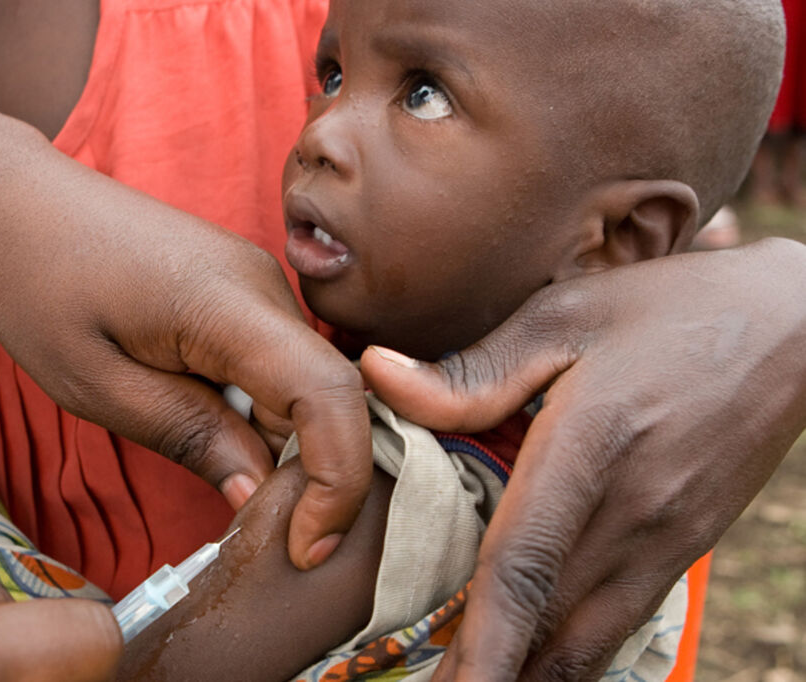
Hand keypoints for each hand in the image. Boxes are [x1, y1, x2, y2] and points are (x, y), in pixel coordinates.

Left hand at [0, 81, 372, 569]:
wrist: (18, 205)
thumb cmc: (40, 286)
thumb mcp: (97, 384)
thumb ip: (188, 435)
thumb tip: (258, 492)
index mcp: (228, 303)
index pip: (329, 394)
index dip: (338, 479)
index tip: (306, 545)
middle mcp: (265, 286)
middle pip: (329, 396)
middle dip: (312, 476)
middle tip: (262, 535)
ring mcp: (260, 283)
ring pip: (307, 385)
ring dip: (285, 445)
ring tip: (221, 476)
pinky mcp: (244, 292)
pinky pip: (280, 365)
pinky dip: (265, 413)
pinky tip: (215, 431)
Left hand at [361, 238, 805, 679]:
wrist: (789, 329)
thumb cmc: (664, 311)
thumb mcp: (562, 317)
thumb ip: (471, 368)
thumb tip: (376, 374)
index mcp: (590, 450)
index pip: (524, 567)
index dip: (483, 643)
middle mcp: (633, 514)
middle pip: (551, 628)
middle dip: (490, 677)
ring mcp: (666, 541)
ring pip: (589, 641)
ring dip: (532, 675)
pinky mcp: (684, 549)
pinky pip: (619, 622)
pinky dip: (571, 653)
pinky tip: (532, 660)